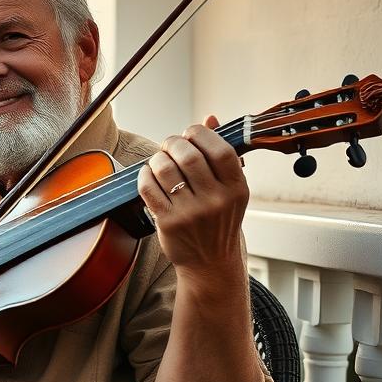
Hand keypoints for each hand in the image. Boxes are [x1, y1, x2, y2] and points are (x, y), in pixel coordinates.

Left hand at [136, 115, 248, 281]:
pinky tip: (149, 175)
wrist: (210, 263)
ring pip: (165, 168)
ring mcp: (191, 213)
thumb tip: (209, 117)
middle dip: (174, 142)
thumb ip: (222, 154)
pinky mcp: (168, 222)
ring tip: (160, 161)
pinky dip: (145, 175)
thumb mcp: (230, 190)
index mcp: (236, 188)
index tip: (191, 132)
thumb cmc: (219, 221)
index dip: (201, 133)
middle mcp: (216, 200)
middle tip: (170, 145)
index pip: (220, 149)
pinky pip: (148, 188)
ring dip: (157, 158)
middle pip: (188, 155)